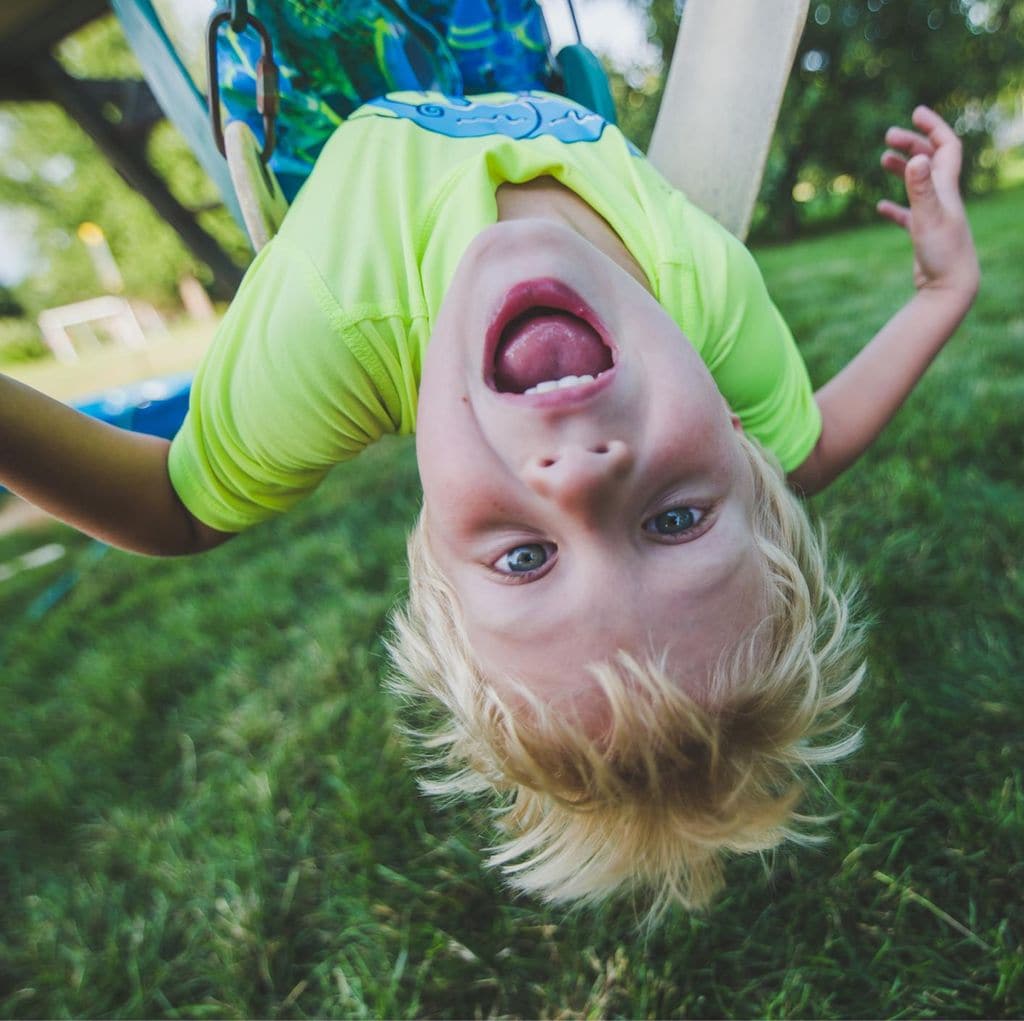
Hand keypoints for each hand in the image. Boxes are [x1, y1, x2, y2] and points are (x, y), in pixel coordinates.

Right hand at [877, 106, 979, 300]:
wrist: (951, 287)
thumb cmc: (942, 252)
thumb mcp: (928, 217)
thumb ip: (921, 187)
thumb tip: (916, 157)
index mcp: (947, 188)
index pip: (946, 146)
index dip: (933, 127)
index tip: (915, 113)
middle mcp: (944, 198)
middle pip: (932, 160)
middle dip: (913, 143)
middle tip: (888, 136)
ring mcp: (934, 216)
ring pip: (920, 184)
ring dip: (904, 168)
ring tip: (883, 160)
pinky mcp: (924, 234)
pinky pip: (909, 214)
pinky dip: (895, 206)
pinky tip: (880, 207)